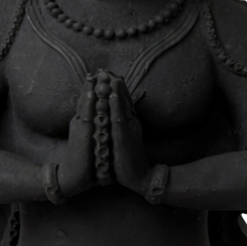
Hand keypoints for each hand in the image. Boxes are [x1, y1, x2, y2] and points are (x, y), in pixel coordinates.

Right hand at [55, 74, 99, 197]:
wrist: (74, 177)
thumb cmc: (85, 160)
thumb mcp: (92, 139)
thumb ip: (95, 127)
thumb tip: (102, 118)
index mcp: (83, 122)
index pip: (89, 101)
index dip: (93, 87)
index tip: (100, 74)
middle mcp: (80, 122)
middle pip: (85, 98)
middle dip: (91, 83)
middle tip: (98, 68)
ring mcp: (79, 127)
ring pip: (85, 104)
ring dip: (89, 89)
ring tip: (94, 75)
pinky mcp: (81, 135)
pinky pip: (86, 116)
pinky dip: (89, 103)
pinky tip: (92, 93)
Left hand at [108, 75, 151, 195]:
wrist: (141, 177)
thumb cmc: (129, 160)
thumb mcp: (125, 139)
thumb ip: (121, 125)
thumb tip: (115, 115)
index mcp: (129, 122)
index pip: (122, 100)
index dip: (114, 86)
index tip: (107, 72)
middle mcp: (130, 122)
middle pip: (122, 98)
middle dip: (114, 83)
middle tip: (105, 68)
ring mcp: (128, 128)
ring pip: (120, 104)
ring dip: (114, 89)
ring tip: (109, 75)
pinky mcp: (124, 137)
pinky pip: (118, 117)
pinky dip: (115, 104)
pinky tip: (111, 95)